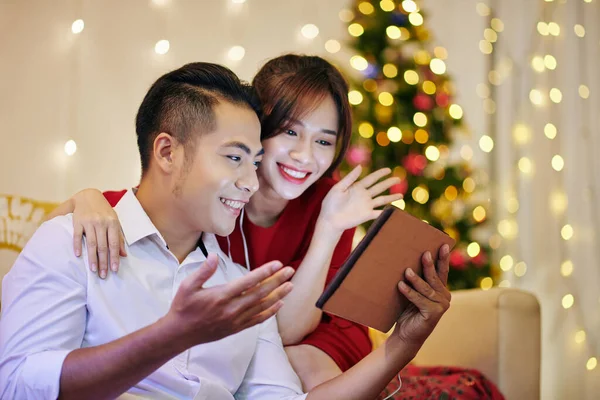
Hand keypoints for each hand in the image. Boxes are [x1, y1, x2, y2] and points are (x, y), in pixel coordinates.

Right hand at [72, 189, 126, 277]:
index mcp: (112, 223)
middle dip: (103, 262)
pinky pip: (77, 236)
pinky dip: (77, 246)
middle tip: (103, 275)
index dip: (114, 257)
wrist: (88, 196)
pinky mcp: (77, 221)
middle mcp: (101, 223)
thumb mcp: (114, 222)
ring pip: (91, 243)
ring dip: (92, 258)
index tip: (114, 270)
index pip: (114, 244)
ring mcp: (89, 222)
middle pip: (102, 246)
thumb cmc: (104, 212)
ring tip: (93, 270)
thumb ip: (118, 238)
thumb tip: (124, 255)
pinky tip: (78, 256)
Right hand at [166, 254, 294, 346]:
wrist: (180, 333)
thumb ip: (203, 271)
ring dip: (278, 295)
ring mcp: (235, 320)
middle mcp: (232, 308)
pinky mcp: (236, 328)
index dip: (265, 272)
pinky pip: (257, 319)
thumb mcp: (187, 285)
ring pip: (262, 306)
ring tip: (290, 286)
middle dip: (277, 281)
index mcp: (221, 295)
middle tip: (291, 271)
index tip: (278, 264)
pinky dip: (270, 312)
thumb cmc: (183, 307)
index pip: (249, 281)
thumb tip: (213, 256)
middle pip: (260, 293)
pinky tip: (279, 304)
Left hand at [319, 166, 402, 232]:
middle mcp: (364, 195)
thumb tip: (360, 166)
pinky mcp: (367, 215)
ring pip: (382, 200)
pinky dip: (387, 212)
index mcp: (357, 187)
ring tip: (401, 195)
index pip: (371, 179)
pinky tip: (394, 210)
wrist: (330, 219)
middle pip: (379, 187)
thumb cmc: (331, 203)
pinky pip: (379, 213)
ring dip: (391, 197)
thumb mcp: (338, 188)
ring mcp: (366, 206)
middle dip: (389, 183)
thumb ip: (350, 178)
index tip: (388, 170)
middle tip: (398, 178)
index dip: (380, 174)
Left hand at [391, 244, 450, 350]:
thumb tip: (405, 260)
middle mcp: (444, 297)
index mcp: (441, 289)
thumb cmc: (407, 310)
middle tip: (424, 253)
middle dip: (430, 265)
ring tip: (407, 271)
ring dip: (416, 279)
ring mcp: (441, 306)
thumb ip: (415, 280)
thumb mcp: (413, 292)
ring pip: (427, 289)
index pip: (442, 271)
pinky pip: (419, 300)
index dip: (443, 257)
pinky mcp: (433, 314)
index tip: (444, 244)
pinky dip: (409, 292)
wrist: (406, 334)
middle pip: (436, 278)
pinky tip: (400, 285)